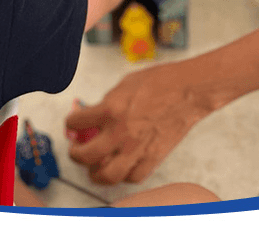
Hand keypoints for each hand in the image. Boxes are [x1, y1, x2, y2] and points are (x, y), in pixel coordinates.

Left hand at [66, 62, 216, 184]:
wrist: (189, 90)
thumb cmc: (161, 82)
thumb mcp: (124, 84)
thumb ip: (106, 102)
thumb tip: (94, 114)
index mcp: (110, 110)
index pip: (76, 123)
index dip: (70, 122)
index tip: (72, 123)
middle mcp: (121, 133)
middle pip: (86, 156)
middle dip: (76, 154)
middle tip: (76, 149)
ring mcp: (137, 148)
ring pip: (107, 175)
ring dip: (96, 173)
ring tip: (94, 166)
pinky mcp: (153, 158)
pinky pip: (133, 177)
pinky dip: (123, 176)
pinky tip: (121, 167)